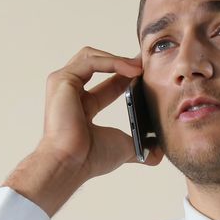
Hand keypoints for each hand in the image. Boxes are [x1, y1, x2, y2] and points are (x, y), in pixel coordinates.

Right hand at [38, 46, 164, 180]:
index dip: (128, 74)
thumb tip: (157, 154)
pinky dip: (112, 62)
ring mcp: (64, 85)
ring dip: (118, 59)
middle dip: (122, 60)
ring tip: (140, 67)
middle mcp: (71, 93)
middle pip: (97, 64)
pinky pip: (90, 61)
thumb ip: (140, 147)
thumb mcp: (124, 148)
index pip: (109, 83)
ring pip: (91, 56)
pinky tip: (131, 70)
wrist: (71, 163)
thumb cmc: (89, 158)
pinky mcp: (62, 80)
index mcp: (83, 107)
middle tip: (145, 62)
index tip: (147, 71)